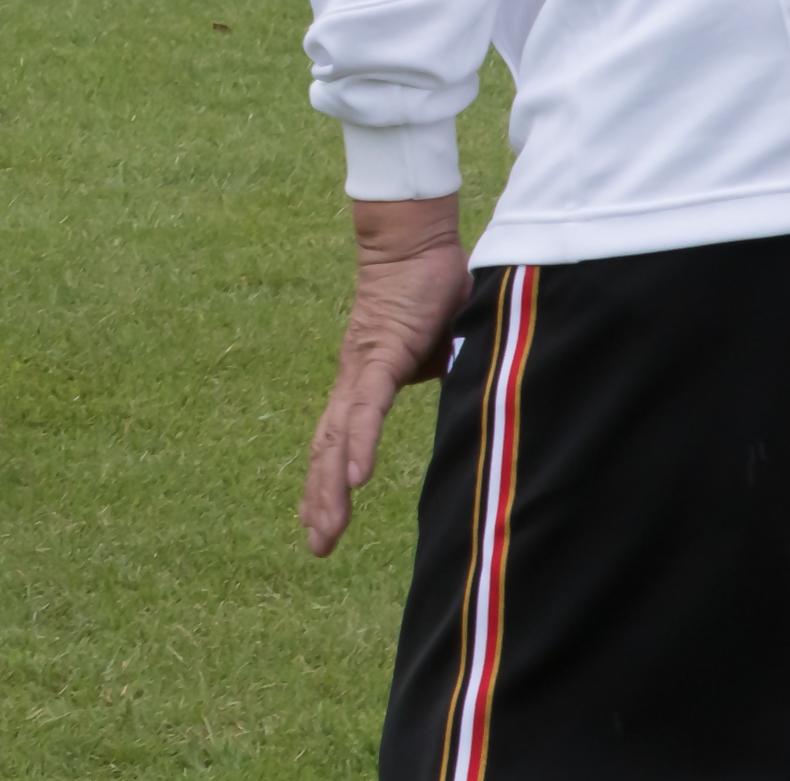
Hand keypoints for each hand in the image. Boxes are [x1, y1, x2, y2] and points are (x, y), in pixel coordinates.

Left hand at [301, 195, 470, 554]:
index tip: (320, 524)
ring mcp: (363, 369)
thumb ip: (446, 380)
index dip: (326, 483)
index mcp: (365, 384)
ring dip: (328, 485)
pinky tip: (354, 476)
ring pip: (336, 436)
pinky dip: (358, 440)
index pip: (336, 442)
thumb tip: (473, 411)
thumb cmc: (431, 296)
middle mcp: (354, 381)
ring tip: (324, 529)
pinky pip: (368, 406)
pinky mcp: (381, 354)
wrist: (418, 244)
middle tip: (316, 546)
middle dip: (320, 500)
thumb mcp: (444, 355)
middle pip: (326, 449)